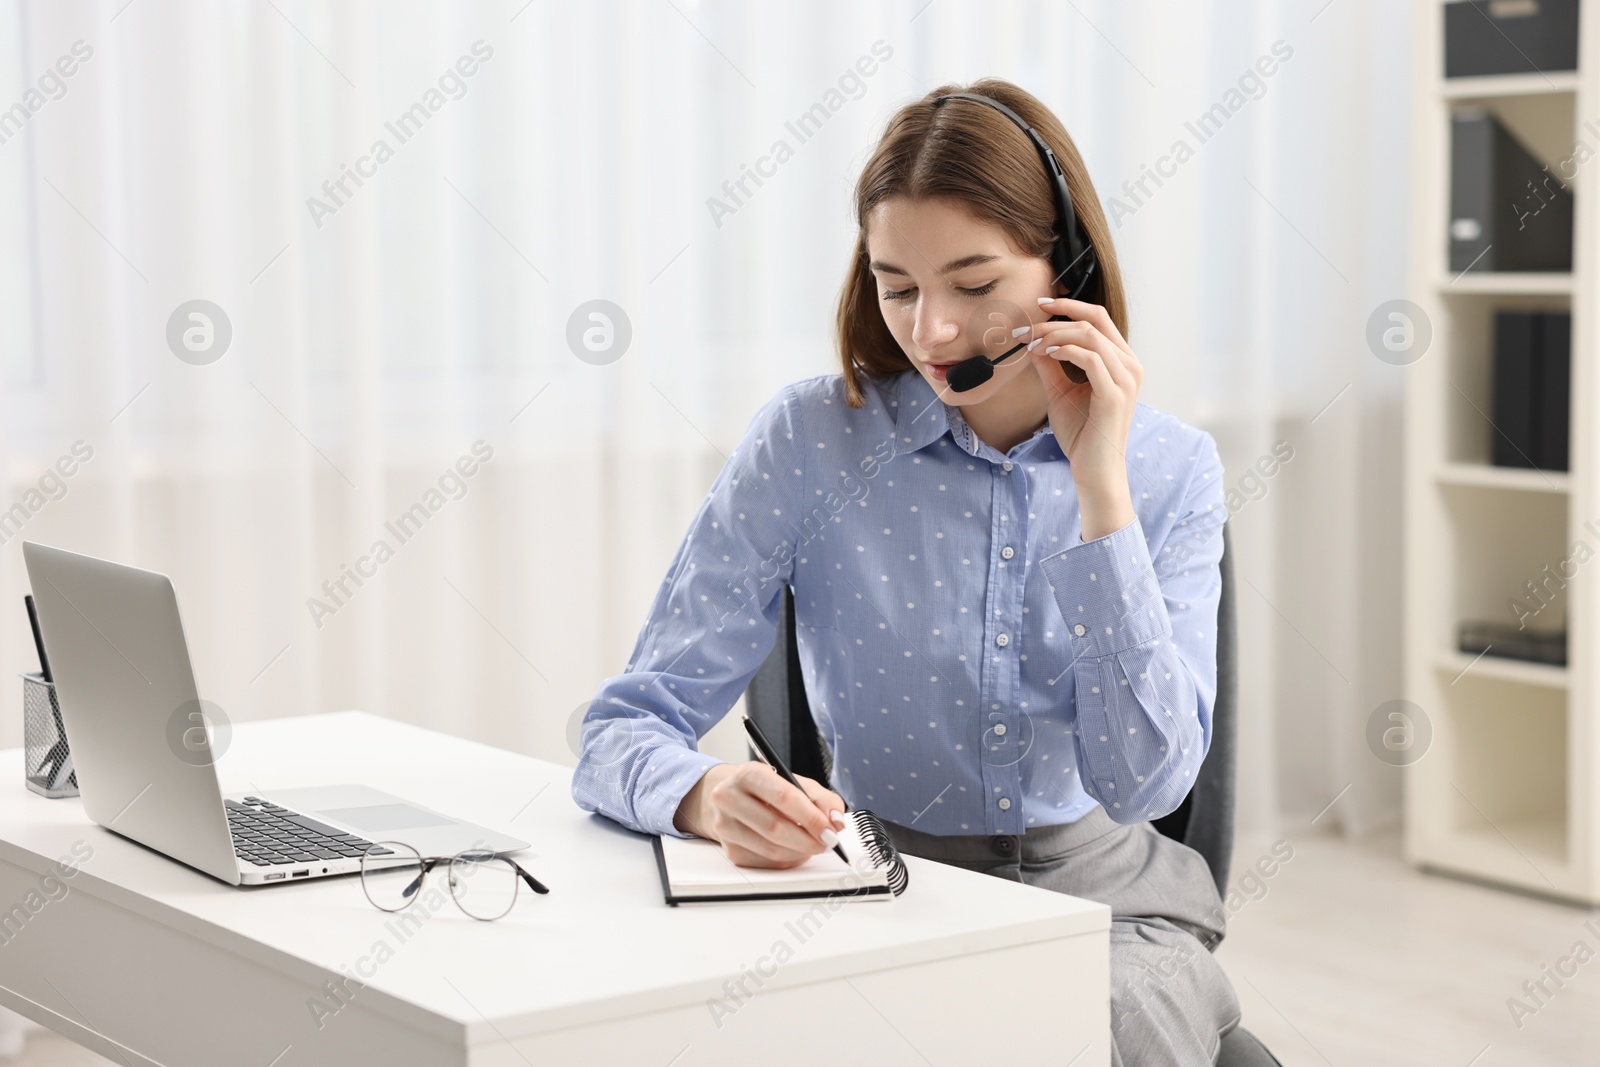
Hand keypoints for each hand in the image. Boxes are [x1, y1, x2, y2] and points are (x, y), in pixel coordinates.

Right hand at [674, 762, 846, 868]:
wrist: (727, 796)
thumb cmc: (766, 788)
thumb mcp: (794, 781)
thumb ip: (822, 799)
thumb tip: (837, 822)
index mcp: (748, 773)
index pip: (784, 797)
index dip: (811, 817)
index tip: (831, 830)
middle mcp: (729, 798)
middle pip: (775, 828)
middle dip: (808, 839)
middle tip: (828, 842)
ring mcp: (725, 826)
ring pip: (771, 849)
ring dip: (800, 852)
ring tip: (814, 845)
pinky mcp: (729, 849)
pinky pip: (766, 862)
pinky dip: (788, 860)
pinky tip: (795, 850)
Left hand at [1023, 296, 1140, 539]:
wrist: (1094, 469)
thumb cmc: (1081, 433)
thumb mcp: (1060, 391)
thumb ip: (1050, 365)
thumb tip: (1033, 340)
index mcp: (1121, 361)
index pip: (1098, 319)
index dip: (1069, 306)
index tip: (1040, 306)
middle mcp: (1130, 365)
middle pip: (1095, 319)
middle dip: (1058, 316)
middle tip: (1029, 325)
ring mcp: (1126, 379)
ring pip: (1090, 335)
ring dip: (1055, 334)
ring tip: (1032, 343)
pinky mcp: (1115, 394)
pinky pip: (1090, 358)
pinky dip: (1065, 350)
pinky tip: (1046, 354)